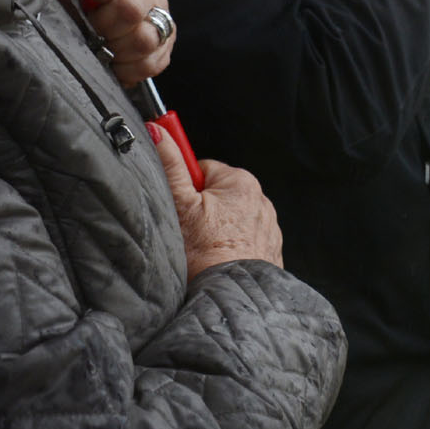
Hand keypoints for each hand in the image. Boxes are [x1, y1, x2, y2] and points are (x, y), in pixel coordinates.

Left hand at [41, 0, 174, 86]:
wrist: (83, 35)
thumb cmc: (73, 1)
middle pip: (132, 6)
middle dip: (102, 26)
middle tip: (88, 29)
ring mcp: (160, 11)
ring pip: (145, 38)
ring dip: (115, 50)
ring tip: (100, 48)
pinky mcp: (167, 40)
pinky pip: (154, 59)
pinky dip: (129, 67)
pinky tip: (116, 61)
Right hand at [152, 128, 284, 281]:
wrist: (230, 297)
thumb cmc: (205, 253)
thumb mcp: (180, 204)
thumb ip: (171, 165)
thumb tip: (159, 132)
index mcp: (240, 181)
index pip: (203, 169)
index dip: (186, 186)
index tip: (180, 204)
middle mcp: (261, 199)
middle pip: (218, 193)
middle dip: (201, 209)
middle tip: (189, 231)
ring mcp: (268, 226)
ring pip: (231, 218)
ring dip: (216, 229)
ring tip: (204, 248)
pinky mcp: (270, 249)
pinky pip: (244, 239)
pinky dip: (231, 246)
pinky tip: (219, 259)